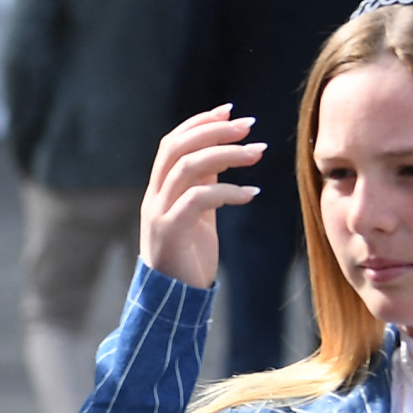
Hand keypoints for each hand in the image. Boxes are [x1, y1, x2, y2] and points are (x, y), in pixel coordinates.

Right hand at [140, 106, 265, 288]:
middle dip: (214, 131)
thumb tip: (223, 149)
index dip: (200, 122)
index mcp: (159, 189)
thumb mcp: (199, 214)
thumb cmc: (189, 257)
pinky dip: (227, 191)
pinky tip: (251, 194)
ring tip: (257, 152)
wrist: (174, 302)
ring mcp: (159, 214)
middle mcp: (154, 197)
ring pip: (187, 168)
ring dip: (225, 155)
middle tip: (248, 126)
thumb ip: (204, 183)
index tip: (230, 110)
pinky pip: (197, 200)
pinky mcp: (170, 232)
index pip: (172, 143)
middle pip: (177, 148)